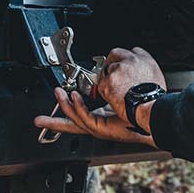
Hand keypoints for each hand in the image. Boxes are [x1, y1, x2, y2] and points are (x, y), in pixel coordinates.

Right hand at [33, 47, 165, 146]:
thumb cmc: (147, 100)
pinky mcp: (104, 128)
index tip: (61, 96)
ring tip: (58, 95)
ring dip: (64, 107)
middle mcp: (102, 123)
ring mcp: (102, 127)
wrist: (155, 114)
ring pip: (76, 120)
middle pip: (73, 124)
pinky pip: (86, 118)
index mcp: (106, 114)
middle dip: (54, 122)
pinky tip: (73, 98)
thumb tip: (111, 64)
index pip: (83, 112)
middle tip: (39, 120)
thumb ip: (116, 75)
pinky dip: (77, 108)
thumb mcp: (127, 81)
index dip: (70, 106)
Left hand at [96, 47, 165, 118]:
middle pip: (115, 54)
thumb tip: (141, 74)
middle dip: (112, 62)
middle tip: (113, 75)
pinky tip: (113, 98)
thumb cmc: (155, 98)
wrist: (149, 107)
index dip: (128, 59)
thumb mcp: (157, 78)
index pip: (134, 51)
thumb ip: (146, 71)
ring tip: (116, 91)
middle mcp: (131, 60)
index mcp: (144, 59)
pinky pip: (101, 84)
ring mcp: (119, 69)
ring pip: (106, 69)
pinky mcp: (109, 80)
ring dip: (108, 79)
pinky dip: (104, 91)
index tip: (126, 66)